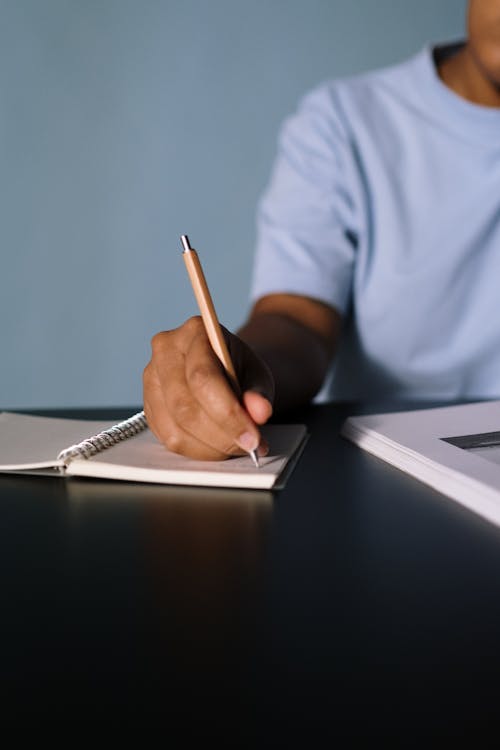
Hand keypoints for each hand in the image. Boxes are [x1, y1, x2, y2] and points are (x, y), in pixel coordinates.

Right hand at [143, 316, 274, 459]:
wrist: (222, 366)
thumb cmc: (238, 368)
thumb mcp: (257, 375)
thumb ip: (260, 393)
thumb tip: (260, 412)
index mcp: (194, 332)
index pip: (203, 377)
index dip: (227, 413)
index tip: (251, 437)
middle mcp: (165, 351)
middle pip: (185, 407)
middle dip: (221, 436)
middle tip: (248, 446)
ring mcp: (151, 379)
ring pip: (175, 429)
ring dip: (211, 448)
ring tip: (235, 446)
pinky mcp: (148, 405)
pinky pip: (168, 439)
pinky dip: (197, 450)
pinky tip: (217, 445)